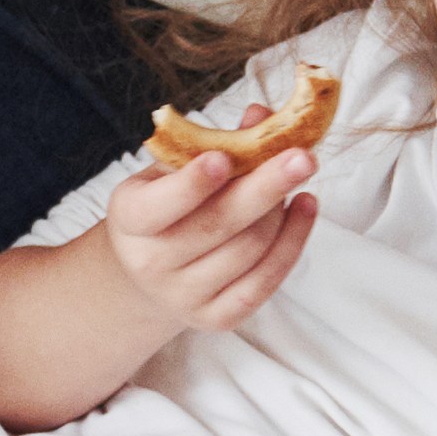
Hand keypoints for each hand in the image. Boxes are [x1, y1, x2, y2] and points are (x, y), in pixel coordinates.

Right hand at [102, 139, 317, 333]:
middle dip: (264, 188)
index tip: (222, 159)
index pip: (158, 206)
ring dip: (281, 209)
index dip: (191, 184)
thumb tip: (261, 117)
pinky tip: (305, 206)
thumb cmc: (165, 207)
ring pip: (249, 250)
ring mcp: (184, 297)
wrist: (148, 273)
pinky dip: (293, 242)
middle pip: (218, 225)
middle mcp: (151, 264)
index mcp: (130, 219)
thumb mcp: (171, 170)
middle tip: (302, 157)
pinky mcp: (216, 318)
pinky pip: (264, 282)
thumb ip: (212, 143)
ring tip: (297, 175)